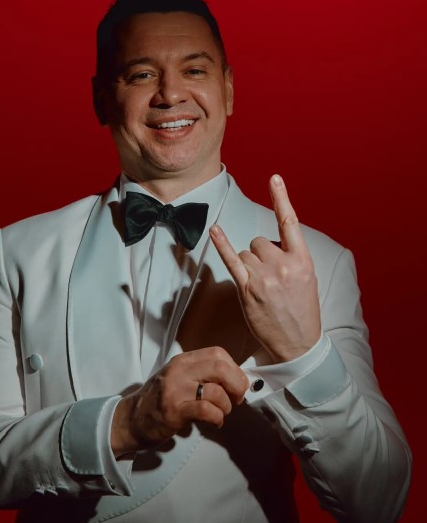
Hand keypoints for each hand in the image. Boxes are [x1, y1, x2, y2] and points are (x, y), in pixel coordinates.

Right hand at [111, 347, 247, 455]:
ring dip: (226, 406)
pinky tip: (215, 422)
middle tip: (237, 398)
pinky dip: (217, 418)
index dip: (234, 369)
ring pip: (216, 392)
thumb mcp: (178, 378)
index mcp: (182, 361)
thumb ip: (200, 374)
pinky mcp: (174, 411)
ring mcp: (175, 390)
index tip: (236, 384)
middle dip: (237, 384)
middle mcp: (179, 371)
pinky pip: (206, 410)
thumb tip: (234, 378)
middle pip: (220, 367)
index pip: (217, 353)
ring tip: (221, 413)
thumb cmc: (159, 400)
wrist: (131, 419)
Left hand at [210, 174, 320, 363]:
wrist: (298, 343)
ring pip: (245, 253)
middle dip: (260, 255)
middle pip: (258, 241)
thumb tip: (270, 243)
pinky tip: (215, 230)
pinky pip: (231, 260)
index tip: (274, 178)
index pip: (289, 222)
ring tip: (262, 289)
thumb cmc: (302, 311)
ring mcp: (264, 277)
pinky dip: (221, 244)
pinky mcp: (247, 289)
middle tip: (270, 279)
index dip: (281, 198)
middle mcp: (283, 264)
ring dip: (248, 266)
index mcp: (303, 260)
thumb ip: (291, 256)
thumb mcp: (307, 278)